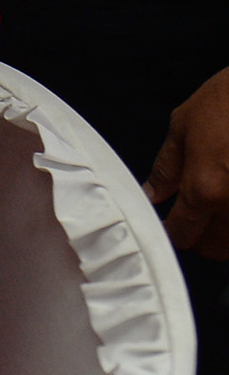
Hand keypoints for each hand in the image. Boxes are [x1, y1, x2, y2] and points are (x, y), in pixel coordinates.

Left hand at [144, 66, 228, 259]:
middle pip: (215, 249)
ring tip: (220, 207)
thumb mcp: (185, 124)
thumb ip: (166, 166)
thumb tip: (153, 192)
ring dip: (228, 234)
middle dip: (201, 238)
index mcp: (205, 188)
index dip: (172, 230)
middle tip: (196, 216)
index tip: (171, 223)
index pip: (182, 234)